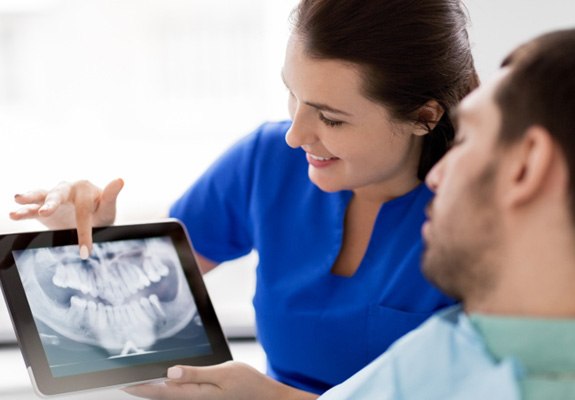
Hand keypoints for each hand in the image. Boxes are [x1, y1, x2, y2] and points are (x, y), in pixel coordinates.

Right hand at [10, 178, 123, 257]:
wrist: (91, 218)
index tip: (86, 251)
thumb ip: (111, 196)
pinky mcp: (41, 209)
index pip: (83, 210)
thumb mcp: (107, 207)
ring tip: (18, 200)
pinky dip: (23, 211)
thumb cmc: (100, 211)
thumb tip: (120, 180)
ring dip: (30, 199)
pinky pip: (31, 209)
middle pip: (58, 194)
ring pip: (41, 196)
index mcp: (84, 189)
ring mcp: (53, 198)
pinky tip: (14, 213)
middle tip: (46, 211)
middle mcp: (66, 190)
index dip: (84, 231)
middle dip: (52, 203)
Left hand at [122, 362, 318, 399]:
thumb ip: (196, 374)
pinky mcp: (205, 397)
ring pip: (172, 394)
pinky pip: (183, 393)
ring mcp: (201, 399)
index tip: (123, 383)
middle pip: (164, 394)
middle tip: (123, 380)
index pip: (163, 391)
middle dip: (144, 388)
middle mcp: (196, 399)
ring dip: (155, 388)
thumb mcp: (224, 373)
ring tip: (138, 379)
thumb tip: (171, 372)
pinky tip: (165, 380)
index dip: (142, 388)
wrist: (265, 396)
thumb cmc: (248, 384)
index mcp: (198, 394)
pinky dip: (170, 387)